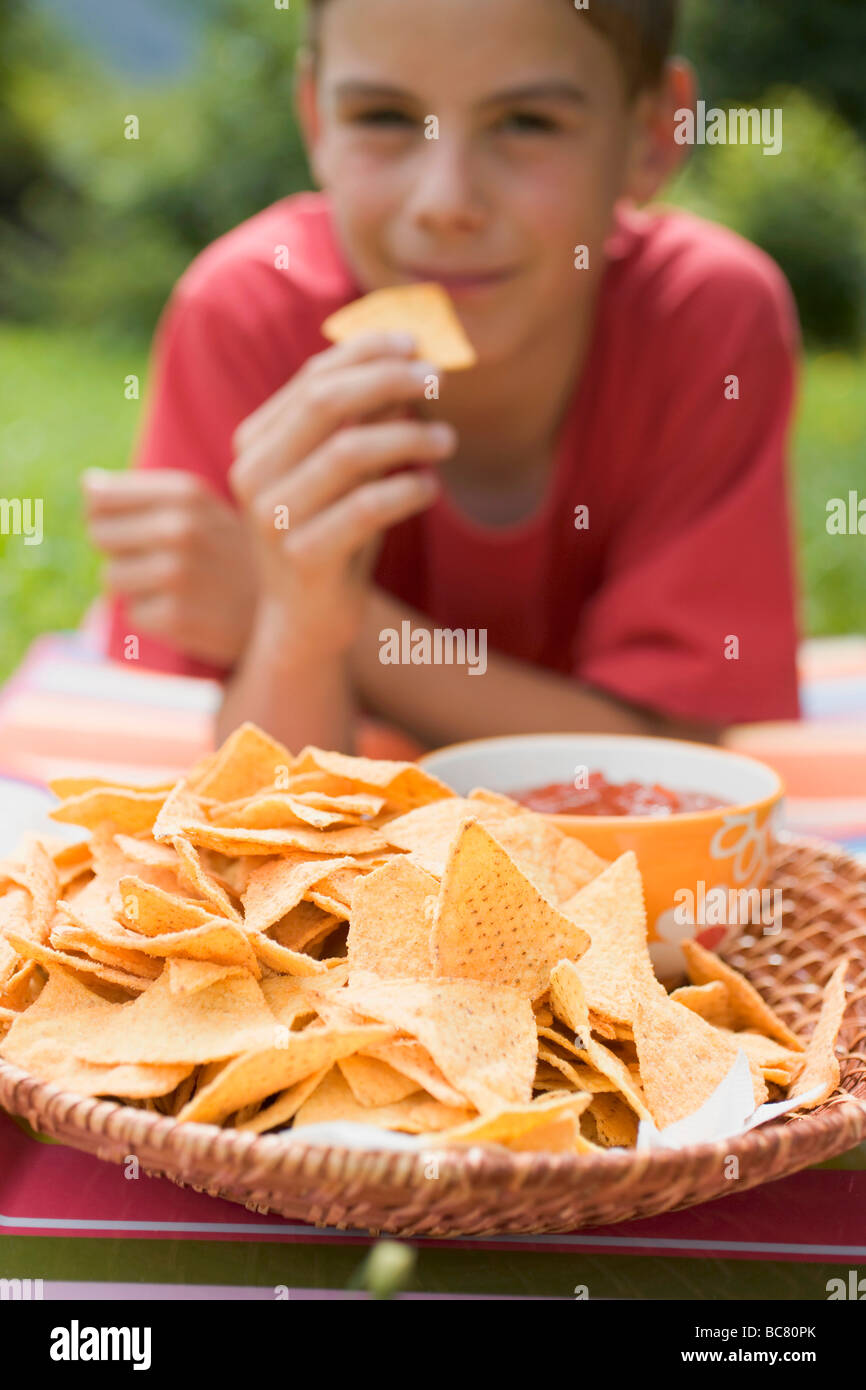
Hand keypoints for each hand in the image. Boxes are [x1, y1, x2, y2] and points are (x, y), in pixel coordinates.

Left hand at [83, 469, 256, 666]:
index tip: (136, 526)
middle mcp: (181, 529)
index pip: (100, 497)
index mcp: (185, 493)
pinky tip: (188, 610)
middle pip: (99, 534)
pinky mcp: (177, 618)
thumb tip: (88, 484)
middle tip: (159, 558)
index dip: (107, 514)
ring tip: (177, 585)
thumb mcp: (203, 508)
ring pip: (112, 578)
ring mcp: (178, 575)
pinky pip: (133, 614)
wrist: (294, 607)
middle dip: (120, 549)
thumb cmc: (235, 553)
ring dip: (135, 585)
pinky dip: (153, 616)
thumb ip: (144, 493)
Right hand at [228, 332, 455, 661]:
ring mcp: (273, 517)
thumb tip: (408, 369)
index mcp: (256, 444)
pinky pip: (365, 508)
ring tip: (446, 441)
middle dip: (386, 380)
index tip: (414, 342)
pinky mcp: (303, 556)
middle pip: (323, 402)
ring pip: (348, 451)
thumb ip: (364, 425)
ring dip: (407, 437)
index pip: (311, 379)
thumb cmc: (333, 538)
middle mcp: (253, 474)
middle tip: (436, 380)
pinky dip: (406, 491)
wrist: (307, 623)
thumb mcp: (347, 476)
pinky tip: (429, 491)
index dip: (364, 353)